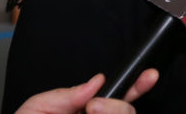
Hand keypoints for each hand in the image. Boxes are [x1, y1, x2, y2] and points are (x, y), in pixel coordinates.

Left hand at [15, 70, 158, 113]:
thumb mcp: (38, 109)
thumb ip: (65, 94)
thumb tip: (97, 81)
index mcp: (88, 111)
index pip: (120, 96)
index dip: (138, 85)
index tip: (147, 76)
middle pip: (129, 112)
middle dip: (119, 104)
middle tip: (94, 106)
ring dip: (114, 112)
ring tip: (90, 112)